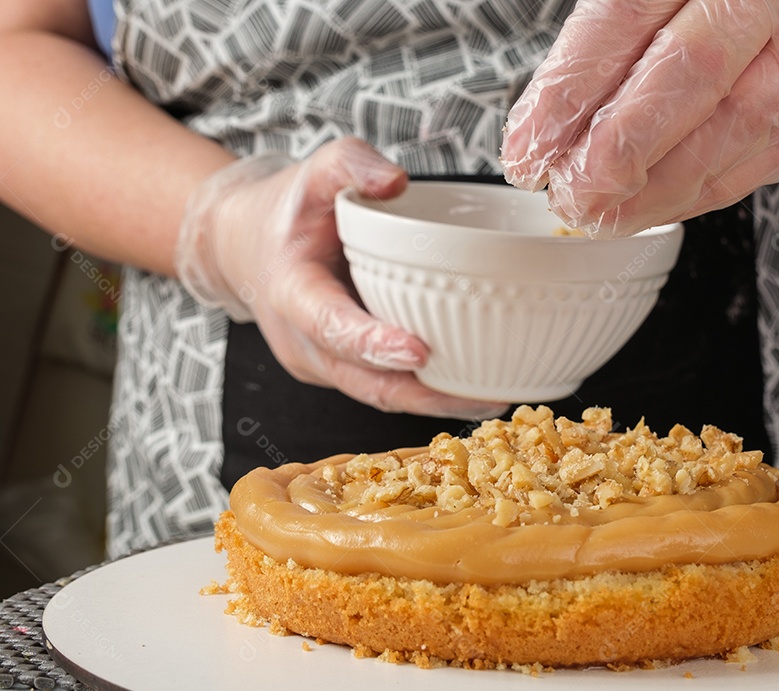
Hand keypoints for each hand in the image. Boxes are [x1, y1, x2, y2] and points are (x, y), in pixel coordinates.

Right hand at [176, 137, 508, 418]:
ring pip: (381, 396)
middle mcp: (304, 343)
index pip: (332, 326)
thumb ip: (353, 166)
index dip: (374, 344)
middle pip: (366, 383)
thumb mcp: (315, 171)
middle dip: (425, 396)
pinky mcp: (343, 373)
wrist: (248, 248)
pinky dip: (427, 393)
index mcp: (292, 292)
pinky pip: (385, 390)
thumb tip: (398, 181)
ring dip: (436, 403)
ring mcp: (323, 365)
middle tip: (486, 397)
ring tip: (495, 400)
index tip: (421, 352)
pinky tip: (475, 392)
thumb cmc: (291, 210)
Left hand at [502, 0, 778, 237]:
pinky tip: (656, 207)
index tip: (529, 147)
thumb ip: (608, 40)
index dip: (574, 87)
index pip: (628, 13)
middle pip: (693, 71)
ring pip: (735, 125)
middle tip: (571, 194)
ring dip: (659, 187)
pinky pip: (766, 157)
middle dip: (620, 148)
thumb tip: (546, 125)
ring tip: (603, 213)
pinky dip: (702, 191)